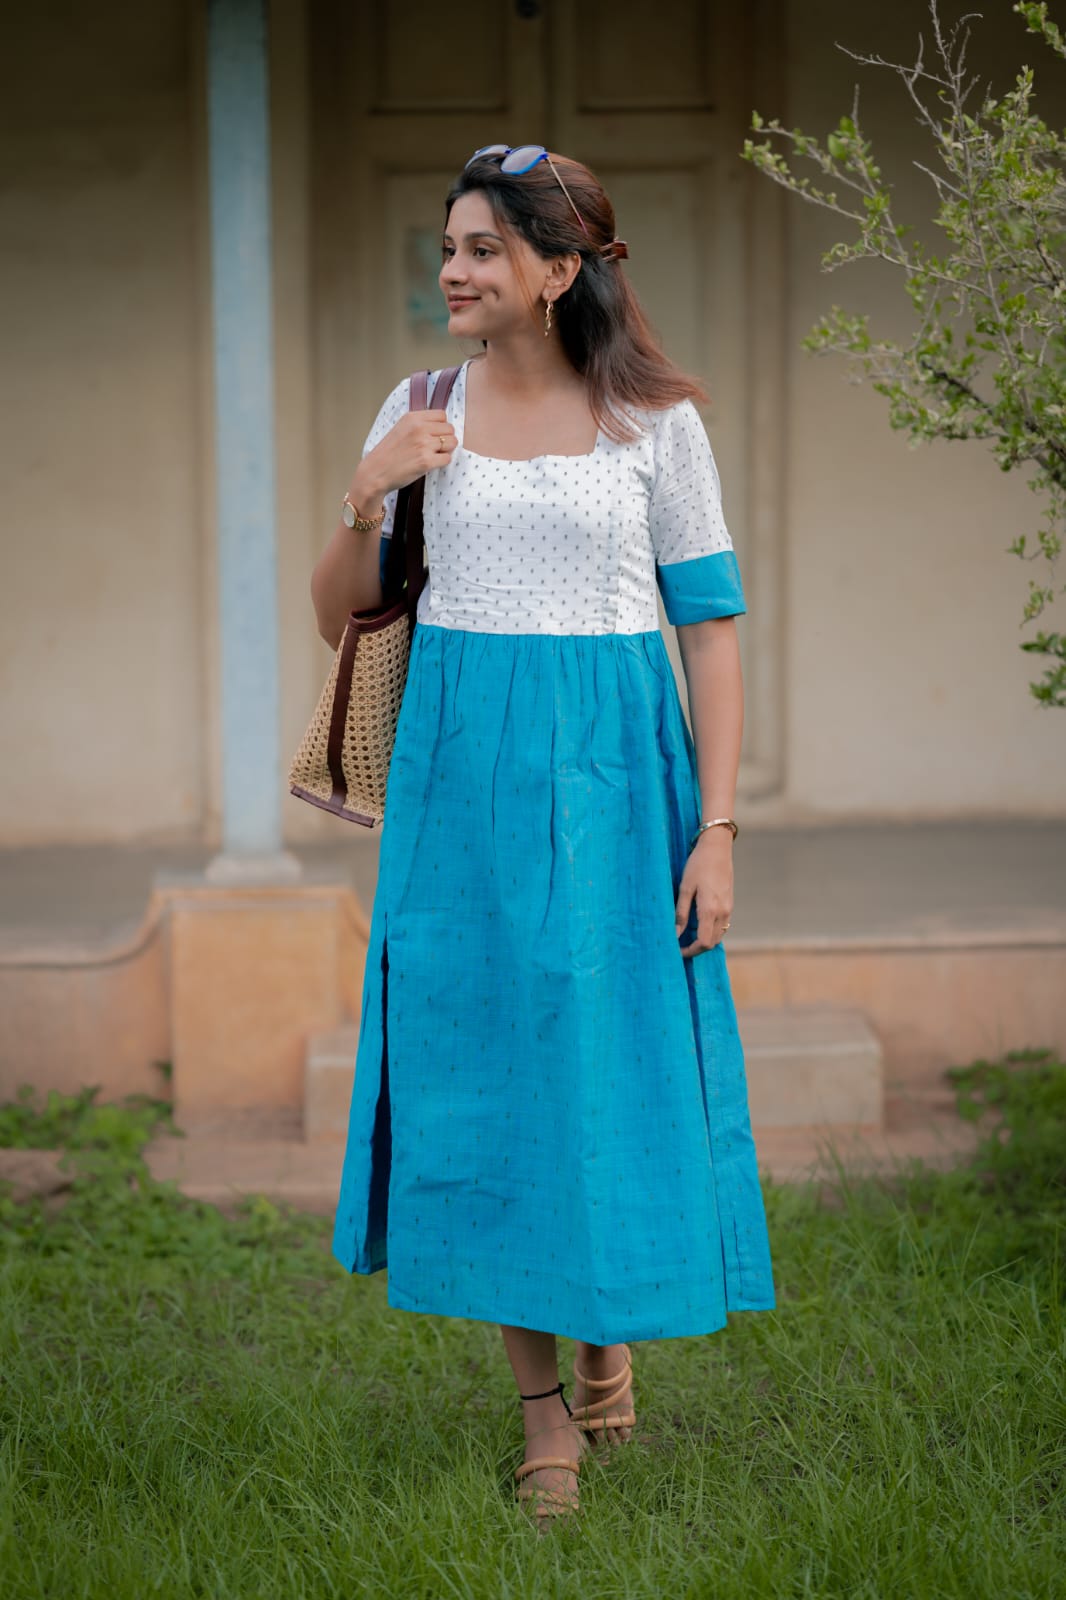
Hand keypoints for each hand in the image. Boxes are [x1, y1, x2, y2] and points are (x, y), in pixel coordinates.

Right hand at [356, 408, 457, 505]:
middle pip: (450, 429)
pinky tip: (430, 464)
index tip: (434, 435)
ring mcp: (423, 444)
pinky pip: (447, 459)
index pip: (442, 415)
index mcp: (412, 418)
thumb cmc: (388, 454)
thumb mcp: (400, 429)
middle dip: (445, 439)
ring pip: (452, 443)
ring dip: (445, 451)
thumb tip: (441, 425)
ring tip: (432, 456)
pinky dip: (442, 463)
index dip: (441, 426)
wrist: (375, 472)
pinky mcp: (426, 461)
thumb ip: (419, 424)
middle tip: (434, 448)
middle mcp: (419, 428)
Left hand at [675, 829, 733, 957]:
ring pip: (718, 935)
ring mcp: (728, 908)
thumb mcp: (684, 888)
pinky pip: (722, 925)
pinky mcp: (730, 903)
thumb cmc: (698, 865)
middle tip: (680, 946)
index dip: (690, 952)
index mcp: (710, 910)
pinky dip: (711, 931)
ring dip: (704, 940)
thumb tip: (675, 934)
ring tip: (687, 937)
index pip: (704, 943)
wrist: (717, 848)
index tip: (677, 951)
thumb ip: (681, 913)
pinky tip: (698, 925)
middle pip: (712, 942)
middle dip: (697, 948)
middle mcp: (723, 912)